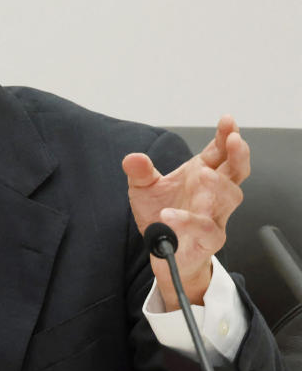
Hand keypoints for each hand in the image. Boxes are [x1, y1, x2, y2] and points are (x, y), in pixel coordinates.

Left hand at [122, 116, 249, 310]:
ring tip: (203, 174)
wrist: (161, 250)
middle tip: (233, 140)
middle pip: (237, 171)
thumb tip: (132, 158)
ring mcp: (215, 215)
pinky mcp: (209, 239)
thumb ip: (140, 172)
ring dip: (219, 183)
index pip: (220, 152)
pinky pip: (206, 228)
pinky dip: (189, 221)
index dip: (226, 136)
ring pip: (231, 197)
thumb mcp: (143, 189)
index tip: (228, 120)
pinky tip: (170, 215)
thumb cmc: (160, 214)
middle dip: (238, 154)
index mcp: (201, 174)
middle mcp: (213, 193)